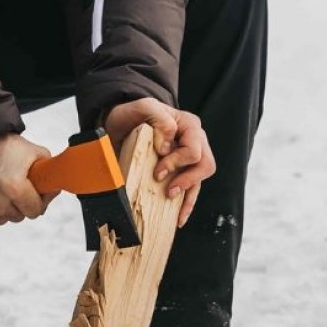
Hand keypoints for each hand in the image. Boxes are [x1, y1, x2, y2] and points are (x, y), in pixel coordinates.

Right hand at [0, 134, 56, 227]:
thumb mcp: (31, 152)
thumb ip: (48, 171)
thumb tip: (52, 188)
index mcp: (14, 188)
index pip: (35, 211)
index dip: (37, 201)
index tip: (33, 194)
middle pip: (17, 217)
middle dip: (19, 205)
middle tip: (14, 188)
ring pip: (0, 220)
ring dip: (2, 209)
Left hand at [104, 98, 215, 227]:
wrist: (120, 124)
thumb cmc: (132, 115)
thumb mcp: (142, 107)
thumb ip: (158, 117)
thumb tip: (168, 144)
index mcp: (189, 125)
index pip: (193, 150)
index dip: (176, 163)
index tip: (157, 172)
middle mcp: (195, 141)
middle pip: (205, 165)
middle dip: (186, 179)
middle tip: (167, 189)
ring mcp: (189, 158)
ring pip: (201, 179)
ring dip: (188, 194)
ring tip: (171, 201)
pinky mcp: (181, 171)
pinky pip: (192, 190)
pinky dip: (187, 205)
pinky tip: (179, 218)